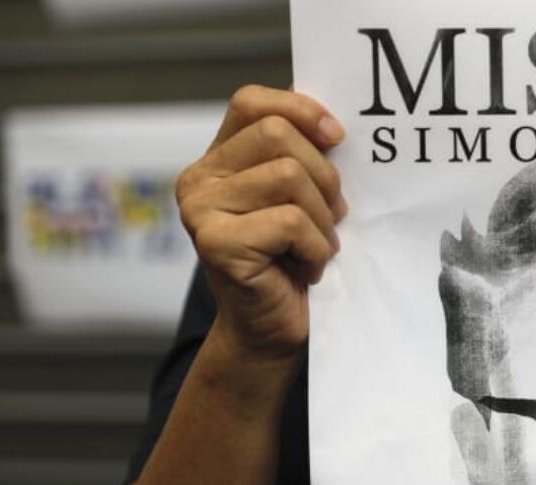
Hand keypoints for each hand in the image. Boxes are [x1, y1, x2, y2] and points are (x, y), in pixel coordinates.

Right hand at [177, 85, 346, 362]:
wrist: (274, 331)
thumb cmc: (293, 262)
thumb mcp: (300, 200)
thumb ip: (301, 157)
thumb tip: (329, 120)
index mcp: (218, 160)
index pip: (252, 103)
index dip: (300, 110)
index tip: (336, 137)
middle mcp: (199, 180)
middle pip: (278, 136)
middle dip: (324, 177)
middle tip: (332, 217)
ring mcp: (201, 211)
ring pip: (289, 177)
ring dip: (323, 220)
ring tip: (317, 248)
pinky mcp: (217, 243)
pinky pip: (291, 222)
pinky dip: (316, 249)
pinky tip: (306, 270)